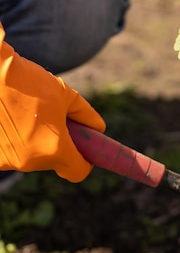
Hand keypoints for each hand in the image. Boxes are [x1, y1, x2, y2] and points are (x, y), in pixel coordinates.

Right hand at [1, 25, 104, 181]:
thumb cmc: (28, 81)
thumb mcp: (66, 95)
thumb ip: (86, 116)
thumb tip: (97, 129)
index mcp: (54, 149)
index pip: (78, 171)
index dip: (85, 161)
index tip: (84, 149)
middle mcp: (30, 161)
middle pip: (54, 162)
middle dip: (59, 145)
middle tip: (55, 122)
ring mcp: (6, 160)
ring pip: (31, 157)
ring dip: (35, 142)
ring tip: (27, 114)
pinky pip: (11, 152)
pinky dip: (14, 140)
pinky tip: (9, 118)